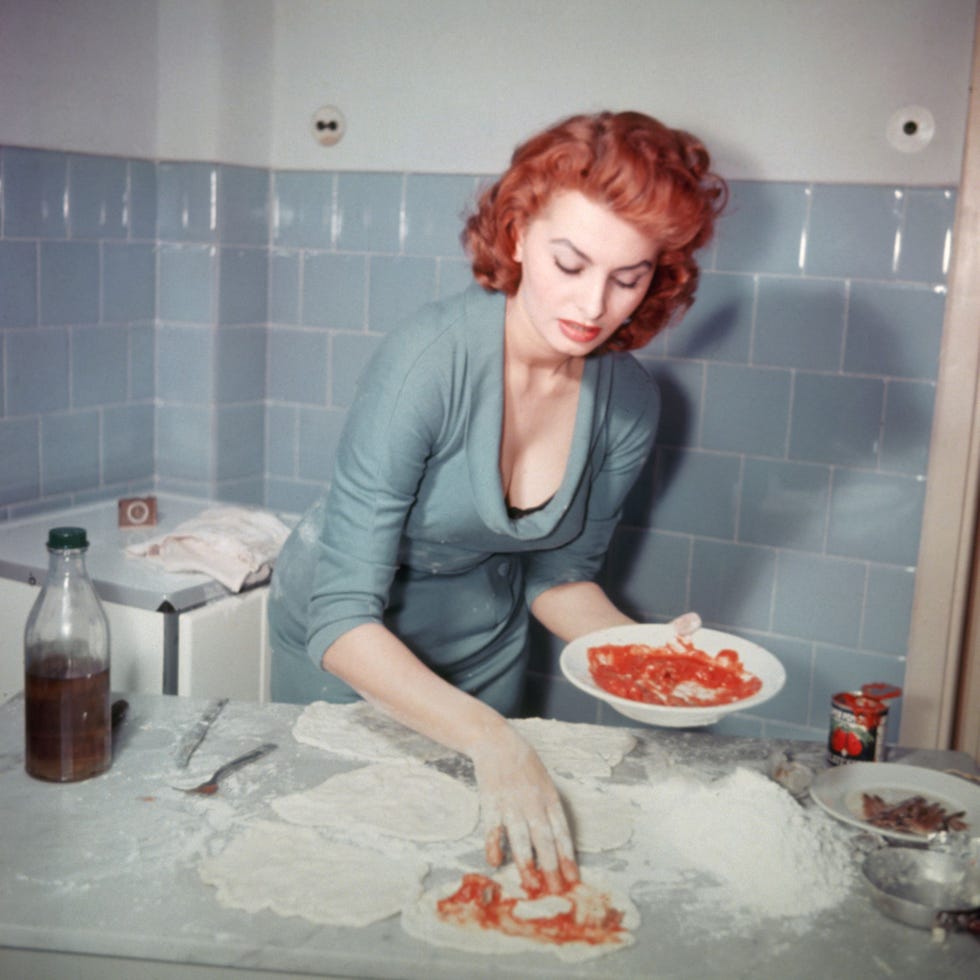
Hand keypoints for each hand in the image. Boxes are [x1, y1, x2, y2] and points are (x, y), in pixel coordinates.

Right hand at [469, 723, 578, 894]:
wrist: (496, 741)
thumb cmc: (523, 762)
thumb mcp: (544, 781)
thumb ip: (549, 807)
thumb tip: (556, 841)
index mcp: (549, 797)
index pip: (562, 831)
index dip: (568, 856)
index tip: (573, 879)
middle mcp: (533, 801)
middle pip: (545, 838)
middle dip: (552, 866)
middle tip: (556, 890)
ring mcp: (512, 802)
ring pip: (521, 836)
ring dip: (526, 862)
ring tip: (532, 883)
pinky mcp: (491, 801)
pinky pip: (493, 827)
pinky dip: (494, 844)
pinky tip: (495, 862)